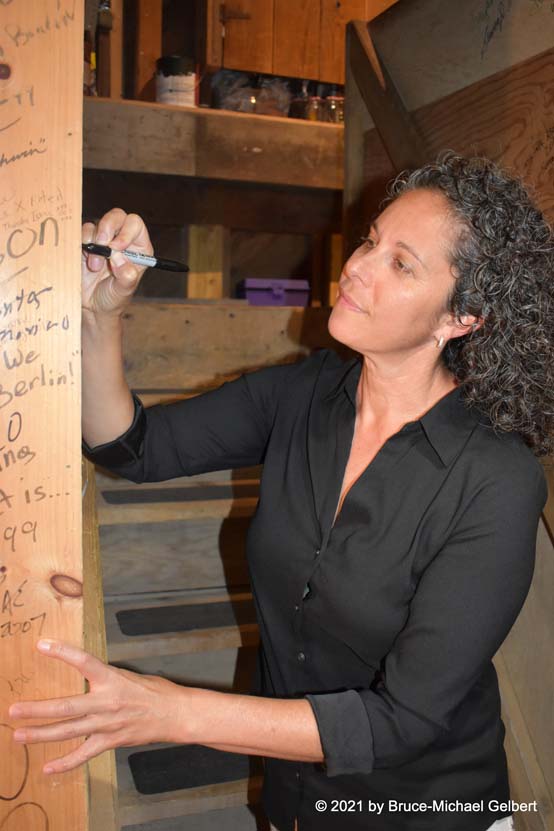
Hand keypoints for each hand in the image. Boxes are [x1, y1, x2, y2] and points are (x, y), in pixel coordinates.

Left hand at [8, 639, 187, 773]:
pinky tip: (48, 768)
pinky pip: (84, 755)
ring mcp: (107, 724)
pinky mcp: (110, 741)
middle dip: (37, 709)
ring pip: (68, 731)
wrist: (176, 714)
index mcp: (113, 679)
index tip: (41, 645)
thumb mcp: (129, 675)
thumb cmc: (155, 691)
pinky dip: (65, 763)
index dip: (62, 652)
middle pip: (66, 707)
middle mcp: (107, 702)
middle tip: (14, 710)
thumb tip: (84, 677)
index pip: (84, 662)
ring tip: (19, 735)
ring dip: (41, 735)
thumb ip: (105, 678)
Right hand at [82, 208, 153, 317]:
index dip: (126, 231)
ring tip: (95, 267)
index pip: (135, 225)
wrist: (92, 307)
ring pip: (96, 224)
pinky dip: (82, 245)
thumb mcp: (123, 291)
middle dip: (107, 227)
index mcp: (138, 248)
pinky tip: (85, 263)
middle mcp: (121, 239)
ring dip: (93, 244)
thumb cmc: (113, 298)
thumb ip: (126, 276)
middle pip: (116, 216)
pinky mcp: (85, 243)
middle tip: (101, 245)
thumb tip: (119, 258)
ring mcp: (102, 240)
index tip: (116, 247)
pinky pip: (81, 233)